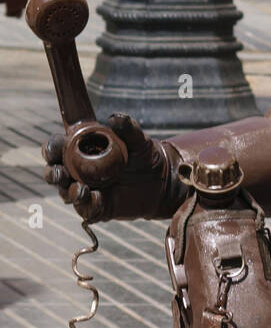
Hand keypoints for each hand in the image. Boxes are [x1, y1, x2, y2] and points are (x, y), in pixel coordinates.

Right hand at [43, 112, 178, 221]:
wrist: (162, 180)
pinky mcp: (97, 207)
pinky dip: (87, 205)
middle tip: (61, 173)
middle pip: (54, 172)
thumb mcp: (138, 140)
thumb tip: (115, 118)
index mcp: (79, 150)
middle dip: (53, 173)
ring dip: (69, 192)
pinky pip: (86, 209)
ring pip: (66, 193)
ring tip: (81, 189)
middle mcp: (77, 171)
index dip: (51, 149)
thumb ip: (128, 128)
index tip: (54, 150)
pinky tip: (94, 199)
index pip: (56, 148)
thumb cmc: (144, 155)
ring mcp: (85, 190)